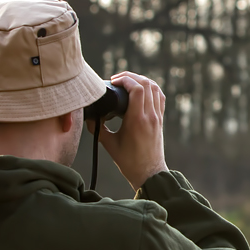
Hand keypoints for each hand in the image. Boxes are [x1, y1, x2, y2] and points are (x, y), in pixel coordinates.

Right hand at [94, 71, 167, 190]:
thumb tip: (89, 117)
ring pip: (155, 88)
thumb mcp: (109, 144)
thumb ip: (98, 129)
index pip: (137, 89)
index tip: (113, 81)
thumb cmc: (129, 161)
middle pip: (146, 84)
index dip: (125, 80)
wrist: (149, 173)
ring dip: (142, 80)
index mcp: (137, 120)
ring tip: (128, 82)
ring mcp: (157, 117)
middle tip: (117, 80)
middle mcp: (150, 116)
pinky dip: (151, 88)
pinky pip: (159, 97)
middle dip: (131, 76)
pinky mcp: (160, 120)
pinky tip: (141, 90)